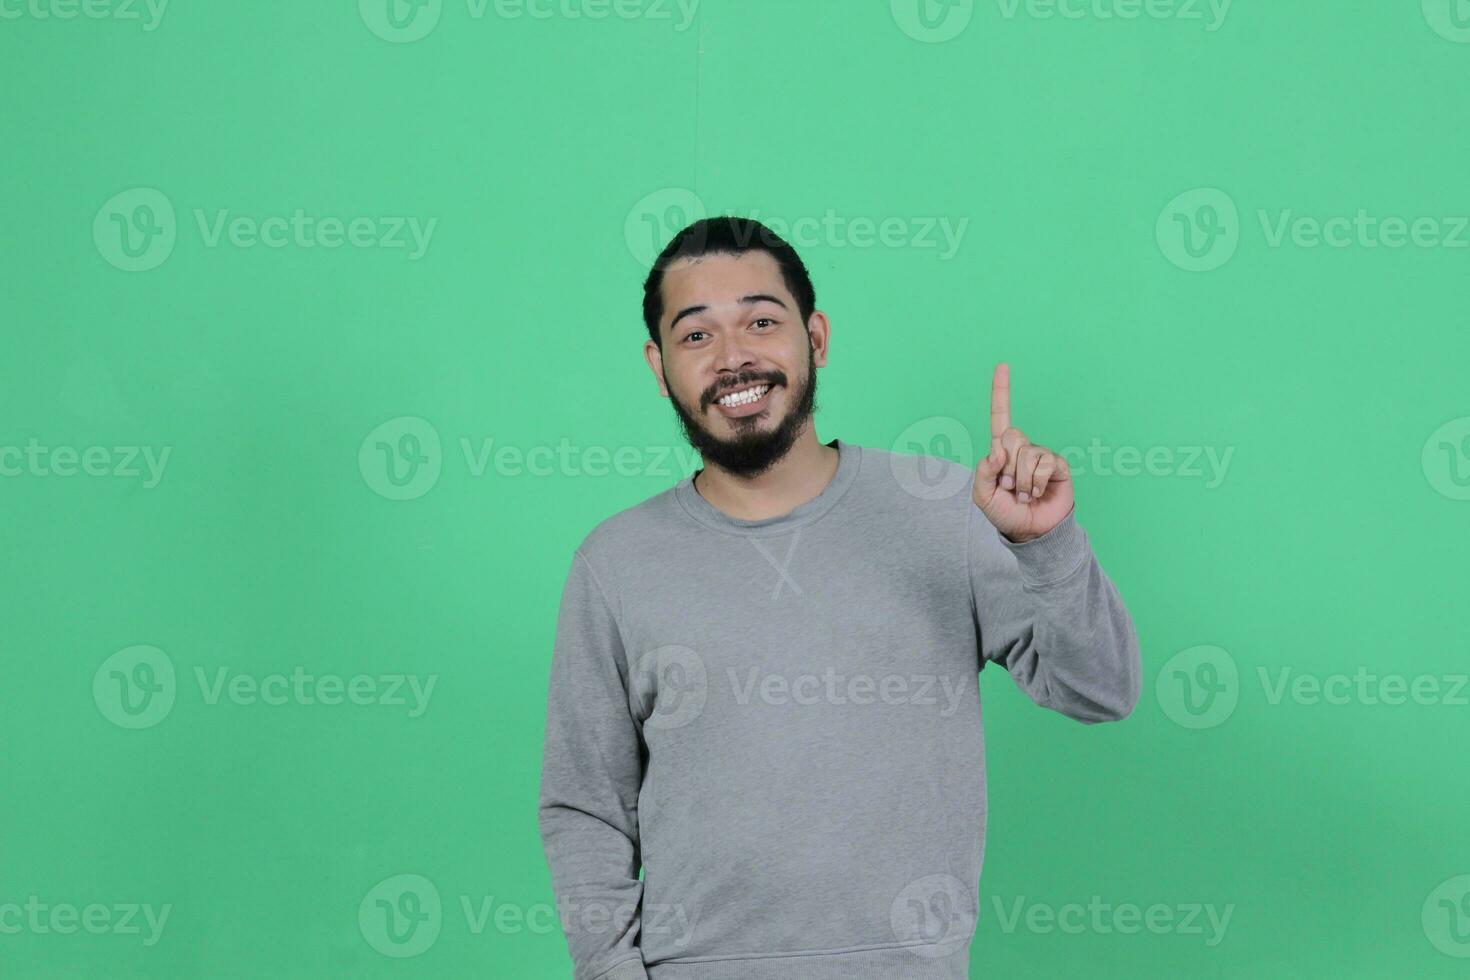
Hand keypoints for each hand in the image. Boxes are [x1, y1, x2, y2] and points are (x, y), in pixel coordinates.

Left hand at [973, 362, 1073, 542]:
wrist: (1031, 531)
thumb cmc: (1006, 513)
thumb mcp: (983, 496)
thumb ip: (983, 472)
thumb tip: (998, 450)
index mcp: (1001, 452)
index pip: (1000, 417)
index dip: (1001, 392)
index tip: (1002, 365)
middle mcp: (1022, 448)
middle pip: (1010, 435)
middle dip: (1007, 467)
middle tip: (1010, 487)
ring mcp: (1040, 454)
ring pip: (1025, 453)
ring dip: (1021, 480)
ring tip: (1025, 493)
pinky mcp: (1056, 464)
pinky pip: (1043, 463)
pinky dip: (1036, 482)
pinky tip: (1038, 493)